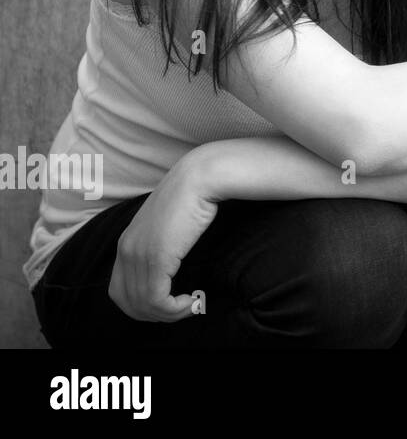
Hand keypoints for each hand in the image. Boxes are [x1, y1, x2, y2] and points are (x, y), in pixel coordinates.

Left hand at [108, 150, 219, 321]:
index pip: (119, 291)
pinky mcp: (157, 258)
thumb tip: (171, 262)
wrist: (201, 177)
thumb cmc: (193, 196)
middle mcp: (126, 251)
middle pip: (127, 302)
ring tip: (192, 305)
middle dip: (154, 315)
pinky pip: (157, 299)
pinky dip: (174, 309)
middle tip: (182, 309)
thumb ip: (162, 241)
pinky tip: (193, 300)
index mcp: (126, 243)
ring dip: (169, 314)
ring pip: (143, 305)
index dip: (143, 305)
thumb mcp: (169, 223)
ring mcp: (139, 254)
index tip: (171, 301)